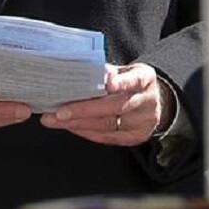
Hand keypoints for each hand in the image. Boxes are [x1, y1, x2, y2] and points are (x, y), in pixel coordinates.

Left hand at [41, 63, 171, 145]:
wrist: (153, 103)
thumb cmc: (131, 83)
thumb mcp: (125, 71)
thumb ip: (108, 72)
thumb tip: (81, 70)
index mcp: (146, 79)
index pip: (134, 80)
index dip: (121, 82)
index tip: (108, 83)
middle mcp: (147, 102)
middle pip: (115, 107)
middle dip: (84, 110)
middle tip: (59, 112)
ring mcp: (143, 122)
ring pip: (107, 125)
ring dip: (78, 123)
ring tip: (55, 120)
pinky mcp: (135, 137)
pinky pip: (106, 137)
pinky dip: (85, 131)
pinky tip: (70, 126)